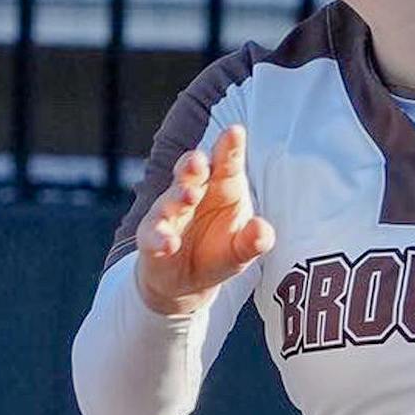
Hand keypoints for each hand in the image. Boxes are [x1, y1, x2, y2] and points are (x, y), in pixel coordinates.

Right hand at [133, 125, 275, 316]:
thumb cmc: (217, 252)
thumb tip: (263, 228)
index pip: (227, 163)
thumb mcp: (241, 250)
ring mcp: (169, 213)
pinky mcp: (151, 238)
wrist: (185, 283)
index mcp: (222, 187)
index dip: (230, 147)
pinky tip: (169, 244)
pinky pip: (153, 235)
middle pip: (192, 172)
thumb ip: (254, 240)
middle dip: (194, 164)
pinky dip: (160, 239)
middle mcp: (193, 192)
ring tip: (189, 196)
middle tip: (199, 160)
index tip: (235, 132)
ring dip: (178, 196)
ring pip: (170, 199)